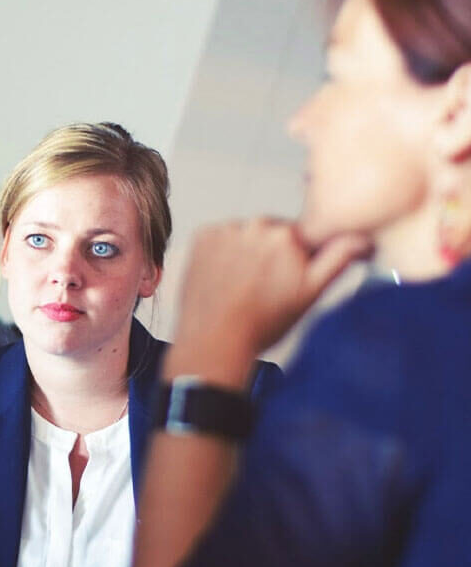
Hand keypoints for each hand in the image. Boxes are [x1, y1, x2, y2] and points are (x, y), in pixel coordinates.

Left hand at [174, 219, 370, 358]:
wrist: (214, 341)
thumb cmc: (261, 324)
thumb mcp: (310, 294)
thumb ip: (338, 258)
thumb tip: (363, 237)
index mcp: (288, 235)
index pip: (302, 236)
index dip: (297, 259)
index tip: (287, 277)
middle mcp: (257, 225)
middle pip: (272, 233)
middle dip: (271, 254)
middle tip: (263, 288)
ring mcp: (226, 230)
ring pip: (245, 235)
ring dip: (245, 252)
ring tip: (241, 286)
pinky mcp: (203, 237)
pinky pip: (219, 238)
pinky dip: (221, 253)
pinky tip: (223, 278)